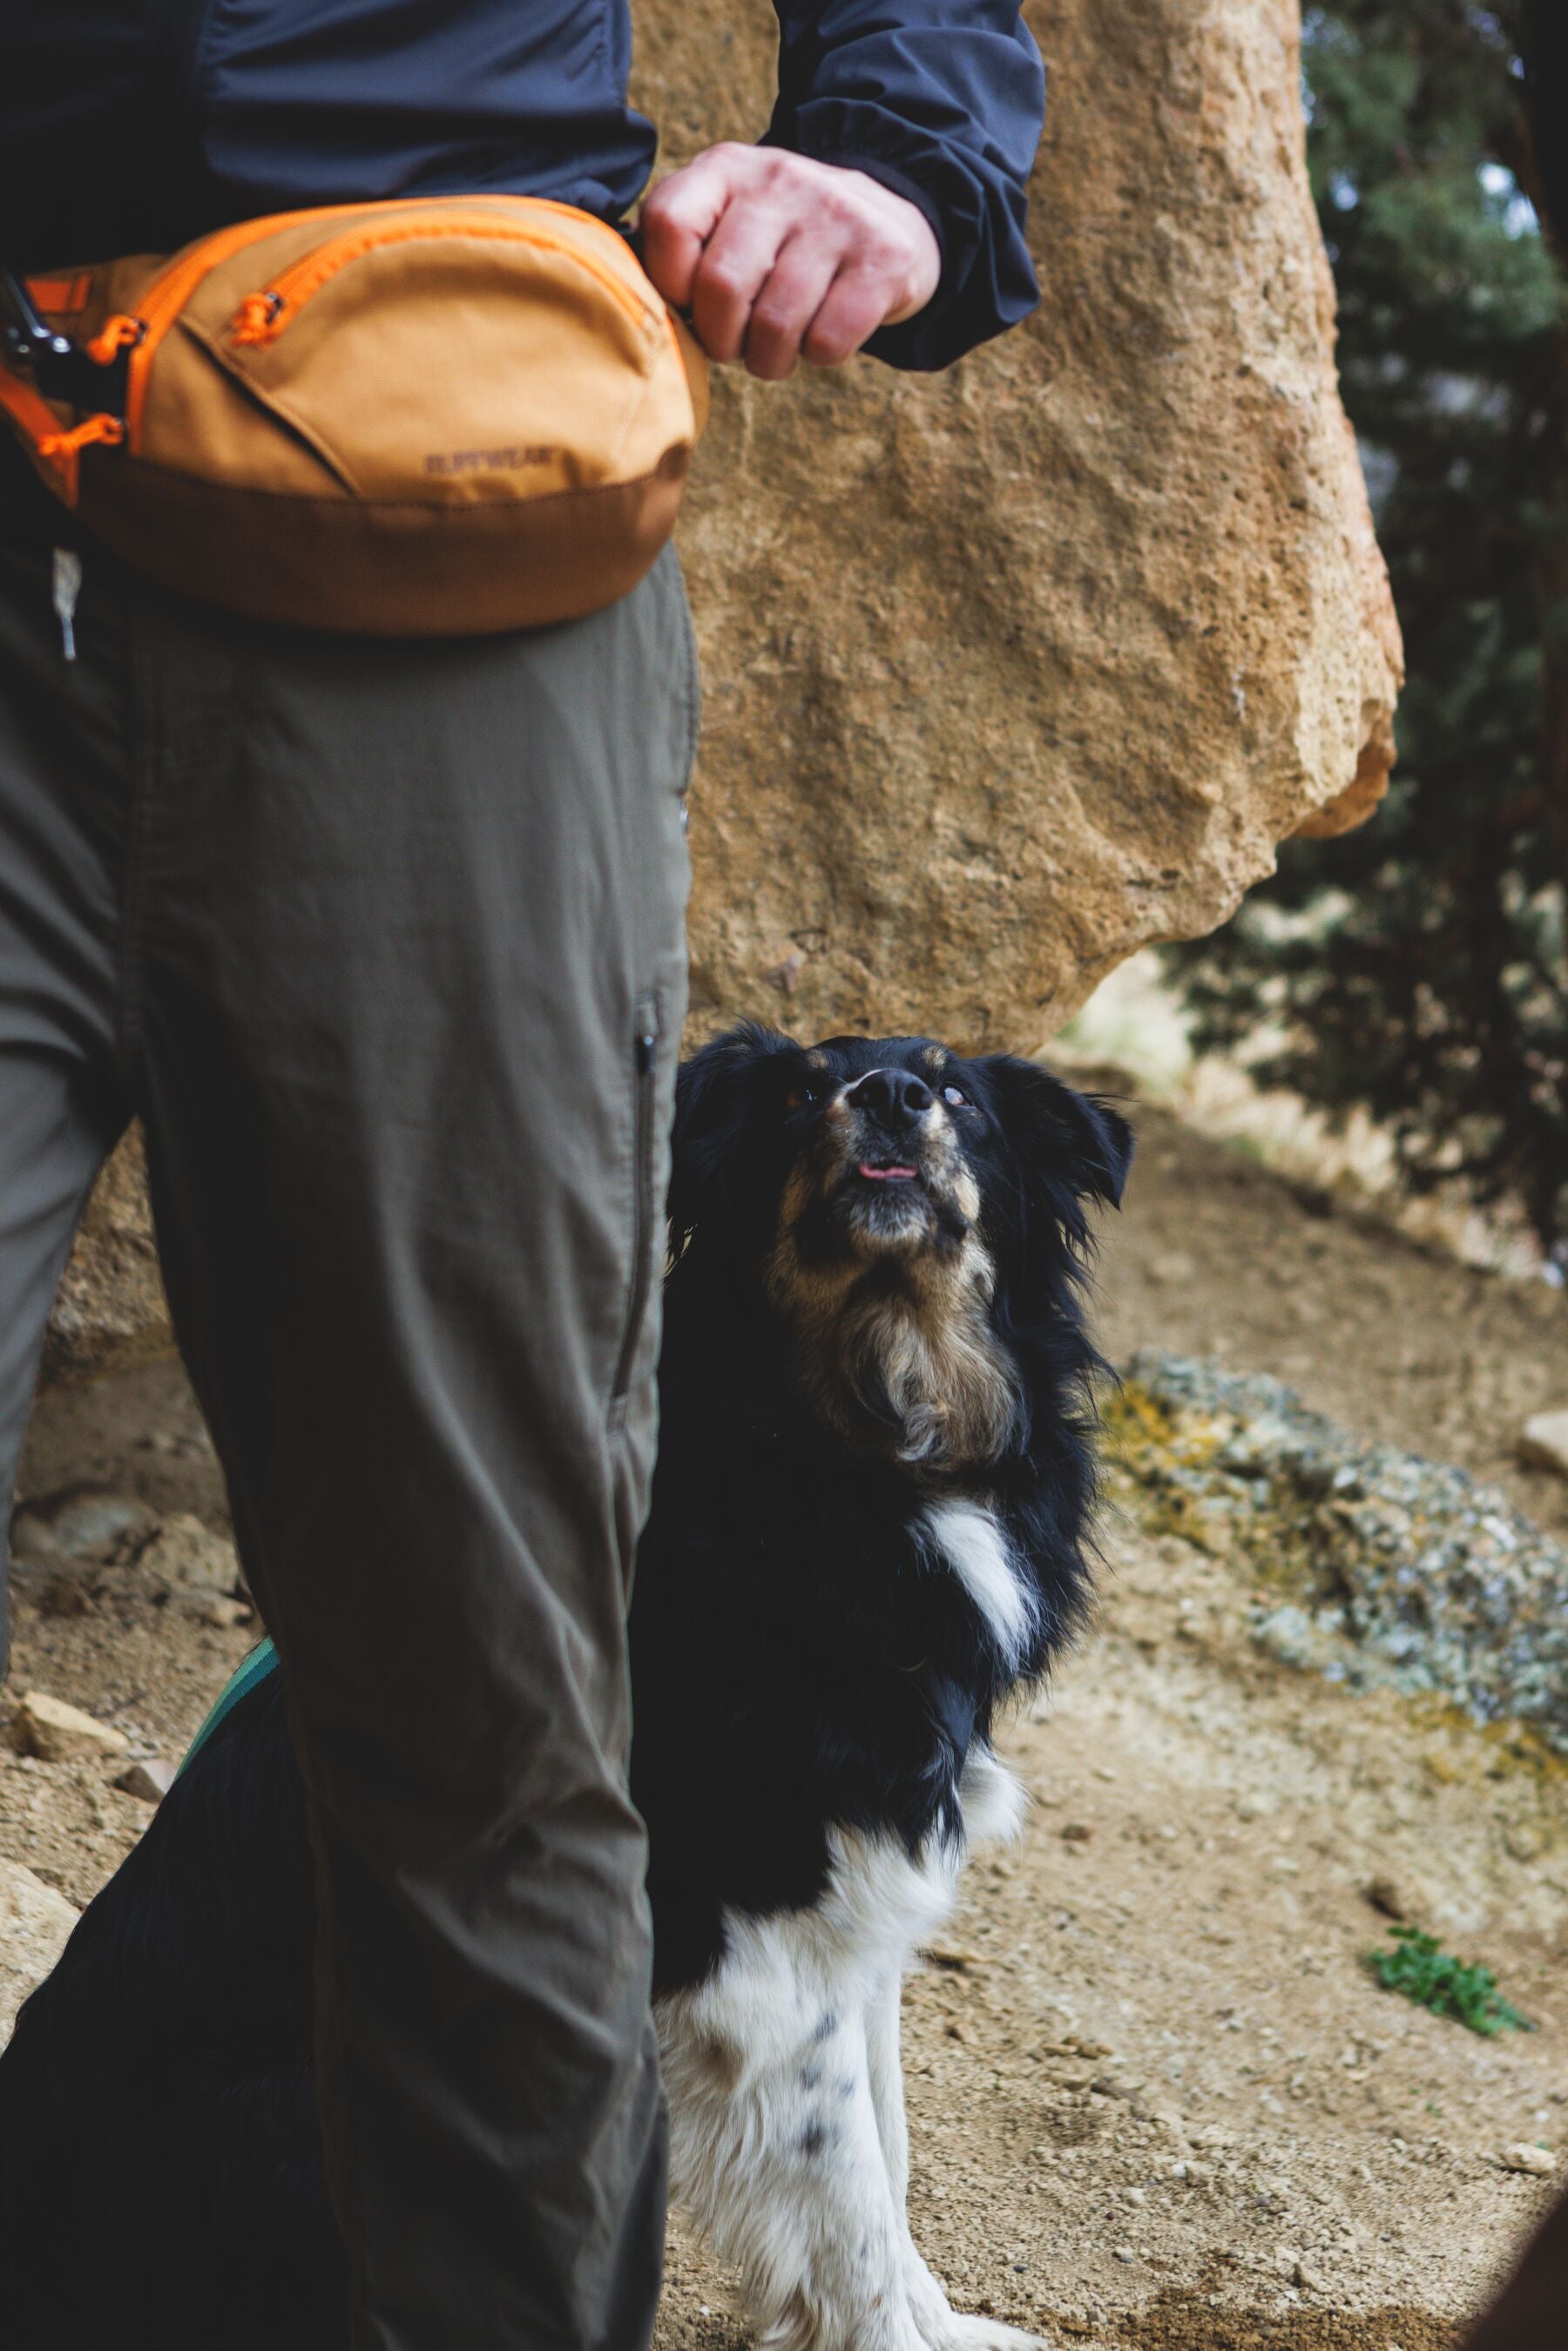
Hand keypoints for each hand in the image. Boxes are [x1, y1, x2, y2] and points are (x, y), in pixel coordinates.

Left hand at [640, 143, 940, 380]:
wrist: (890, 219)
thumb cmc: (783, 242)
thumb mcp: (729, 218)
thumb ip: (680, 248)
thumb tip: (624, 303)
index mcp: (727, 168)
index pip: (669, 224)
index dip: (670, 286)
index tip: (691, 306)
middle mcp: (781, 179)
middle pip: (721, 286)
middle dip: (722, 340)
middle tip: (735, 346)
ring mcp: (836, 215)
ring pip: (775, 323)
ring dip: (768, 360)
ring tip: (774, 352)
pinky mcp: (883, 258)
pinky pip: (828, 340)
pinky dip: (817, 356)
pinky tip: (820, 337)